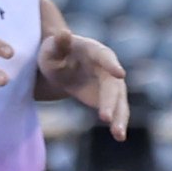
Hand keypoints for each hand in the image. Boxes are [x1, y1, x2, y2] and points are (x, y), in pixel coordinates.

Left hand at [38, 13, 127, 137]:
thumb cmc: (54, 54)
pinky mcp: (109, 99)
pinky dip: (118, 124)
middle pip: (113, 85)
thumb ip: (58, 44)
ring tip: (119, 135)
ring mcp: (111, 85)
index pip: (105, 57)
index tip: (120, 74)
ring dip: (120, 118)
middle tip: (105, 117)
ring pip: (120, 101)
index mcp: (95, 51)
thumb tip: (63, 33)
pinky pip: (116, 112)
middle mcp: (109, 68)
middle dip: (111, 102)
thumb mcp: (51, 49)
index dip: (112, 65)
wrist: (60, 68)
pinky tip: (119, 137)